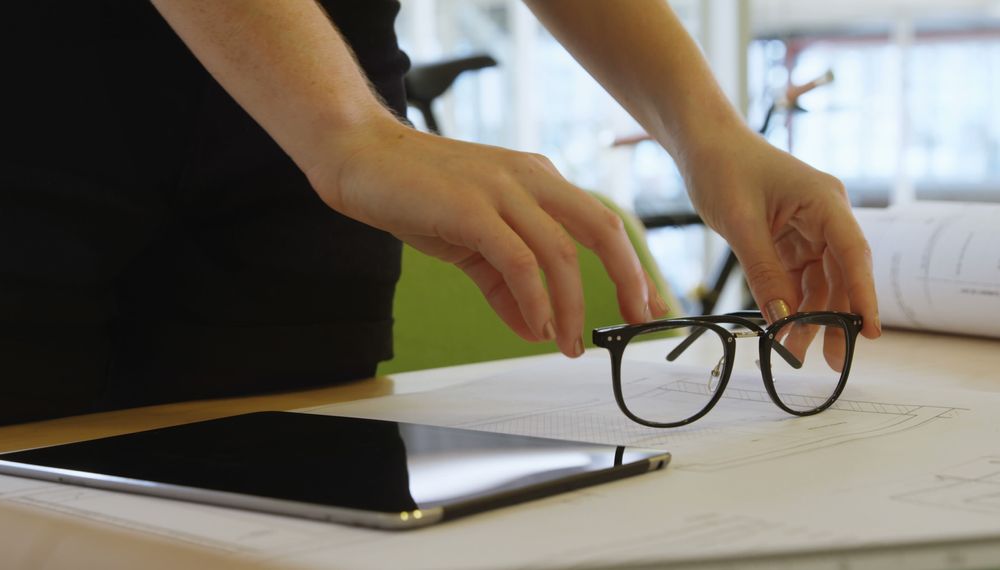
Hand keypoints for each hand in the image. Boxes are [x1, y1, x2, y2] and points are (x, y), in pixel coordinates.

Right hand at [304, 117, 667, 357]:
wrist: (361, 158)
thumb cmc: (416, 195)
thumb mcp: (472, 244)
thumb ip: (506, 286)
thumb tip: (538, 330)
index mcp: (539, 181)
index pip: (601, 224)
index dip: (630, 267)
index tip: (646, 305)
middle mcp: (531, 179)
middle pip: (602, 230)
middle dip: (628, 280)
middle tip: (637, 324)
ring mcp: (502, 190)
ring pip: (561, 253)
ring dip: (572, 307)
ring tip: (571, 345)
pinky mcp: (471, 208)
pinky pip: (518, 260)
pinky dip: (535, 298)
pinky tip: (538, 327)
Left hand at [683, 131, 880, 368]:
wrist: (702, 143)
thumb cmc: (722, 167)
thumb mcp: (740, 224)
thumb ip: (764, 272)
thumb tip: (784, 319)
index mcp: (825, 201)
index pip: (854, 253)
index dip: (863, 295)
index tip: (869, 332)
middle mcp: (825, 214)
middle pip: (841, 274)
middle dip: (834, 317)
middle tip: (830, 360)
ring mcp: (810, 226)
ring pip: (820, 281)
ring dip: (809, 315)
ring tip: (793, 352)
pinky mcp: (790, 237)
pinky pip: (798, 275)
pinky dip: (791, 301)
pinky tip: (783, 327)